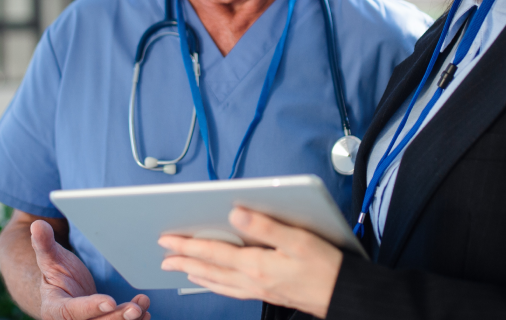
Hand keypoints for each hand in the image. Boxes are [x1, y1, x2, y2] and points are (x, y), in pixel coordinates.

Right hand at [31, 219, 150, 319]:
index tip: (110, 301)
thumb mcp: (50, 258)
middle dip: (116, 318)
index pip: (73, 311)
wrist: (64, 292)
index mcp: (54, 308)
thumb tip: (37, 224)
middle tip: (134, 308)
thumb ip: (44, 245)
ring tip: (142, 304)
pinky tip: (145, 313)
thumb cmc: (58, 273)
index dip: (92, 307)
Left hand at [158, 207, 341, 318]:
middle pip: (209, 269)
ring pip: (218, 282)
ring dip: (196, 274)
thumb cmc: (325, 267)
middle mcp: (252, 280)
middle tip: (163, 256)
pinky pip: (231, 290)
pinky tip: (212, 282)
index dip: (187, 245)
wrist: (342, 294)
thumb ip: (264, 225)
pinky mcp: (266, 293)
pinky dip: (215, 285)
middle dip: (184, 261)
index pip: (213, 252)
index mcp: (256, 265)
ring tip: (180, 269)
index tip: (167, 239)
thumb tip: (235, 212)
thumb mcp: (298, 239)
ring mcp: (258, 289)